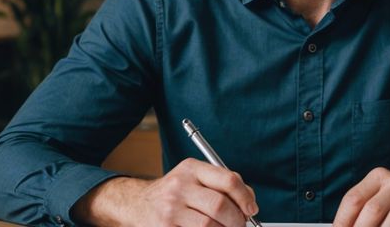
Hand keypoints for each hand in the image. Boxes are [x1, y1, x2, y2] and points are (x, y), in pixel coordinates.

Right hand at [74, 158, 258, 226]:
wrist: (137, 203)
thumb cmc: (174, 193)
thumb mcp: (194, 179)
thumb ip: (222, 185)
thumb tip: (249, 202)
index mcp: (192, 168)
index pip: (228, 180)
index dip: (245, 197)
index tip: (252, 209)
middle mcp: (180, 185)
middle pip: (221, 206)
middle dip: (237, 220)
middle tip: (240, 225)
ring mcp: (170, 208)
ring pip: (210, 225)